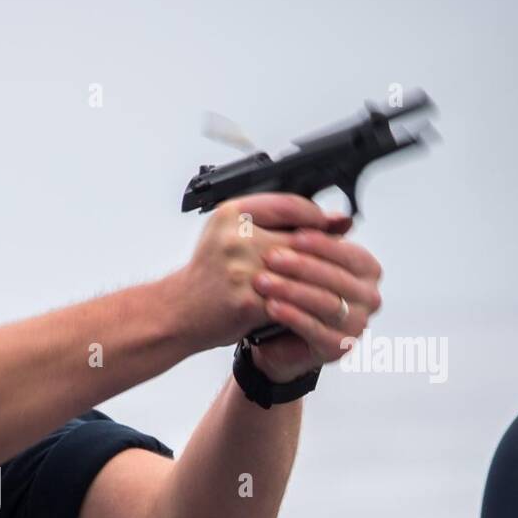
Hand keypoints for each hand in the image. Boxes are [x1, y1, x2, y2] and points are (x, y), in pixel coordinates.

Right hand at [165, 194, 381, 377]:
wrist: (176, 313)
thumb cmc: (207, 277)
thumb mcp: (231, 237)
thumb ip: (274, 225)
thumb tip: (331, 220)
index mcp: (231, 214)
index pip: (288, 204)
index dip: (316, 215)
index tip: (334, 224)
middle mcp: (235, 236)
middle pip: (297, 237)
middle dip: (323, 250)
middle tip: (341, 258)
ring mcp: (240, 268)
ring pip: (296, 270)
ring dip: (317, 279)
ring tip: (330, 283)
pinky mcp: (246, 299)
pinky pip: (286, 299)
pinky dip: (302, 303)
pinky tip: (312, 305)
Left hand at [247, 220, 383, 383]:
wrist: (272, 337)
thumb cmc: (289, 293)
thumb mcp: (299, 258)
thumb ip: (311, 235)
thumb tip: (330, 215)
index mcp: (365, 269)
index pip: (348, 253)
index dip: (322, 244)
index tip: (295, 235)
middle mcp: (367, 296)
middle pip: (337, 278)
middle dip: (302, 267)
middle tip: (271, 258)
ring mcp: (356, 324)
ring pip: (326, 303)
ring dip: (293, 291)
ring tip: (264, 282)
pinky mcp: (338, 347)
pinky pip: (315, 329)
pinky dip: (293, 316)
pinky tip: (272, 307)